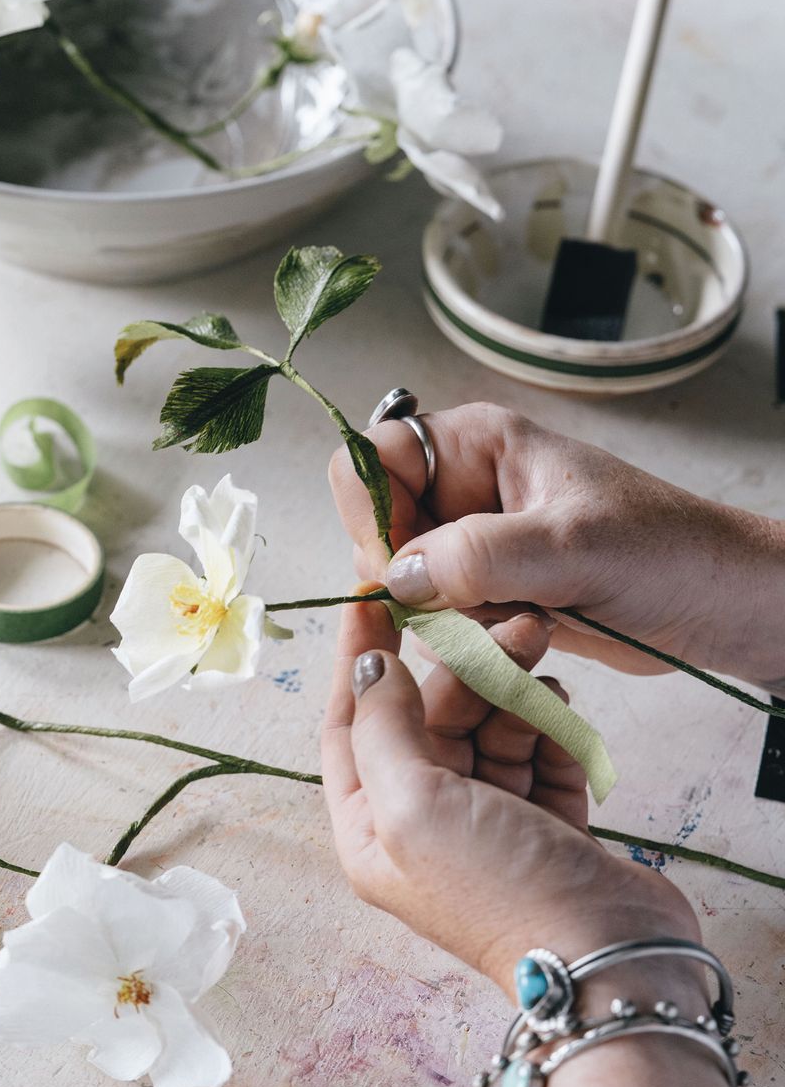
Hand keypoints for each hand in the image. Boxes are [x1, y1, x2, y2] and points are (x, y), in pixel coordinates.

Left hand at [322, 596, 699, 999]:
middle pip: (430, 719)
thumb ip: (383, 727)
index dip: (360, 659)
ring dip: (511, 689)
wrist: (609, 958)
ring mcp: (490, 826)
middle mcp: (424, 827)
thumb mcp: (412, 804)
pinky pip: (539, 753)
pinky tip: (559, 707)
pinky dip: (548, 726)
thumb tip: (368, 667)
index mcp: (371, 830)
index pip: (351, 726)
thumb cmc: (497, 889)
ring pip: (489, 729)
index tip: (371, 596)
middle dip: (463, 669)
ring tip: (540, 650)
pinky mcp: (549, 826)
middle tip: (508, 626)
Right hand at [330, 402, 784, 687]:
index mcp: (477, 443)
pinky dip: (472, 642)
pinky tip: (530, 636)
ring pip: (408, 586)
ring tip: (525, 620)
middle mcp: (465, 488)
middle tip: (473, 606)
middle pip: (379, 530)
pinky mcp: (490, 594)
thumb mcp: (572, 547)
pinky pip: (442, 622)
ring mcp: (476, 544)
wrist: (717, 603)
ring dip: (452, 620)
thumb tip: (398, 575)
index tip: (403, 567)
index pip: (369, 460)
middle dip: (417, 581)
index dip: (372, 514)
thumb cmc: (665, 552)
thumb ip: (479, 555)